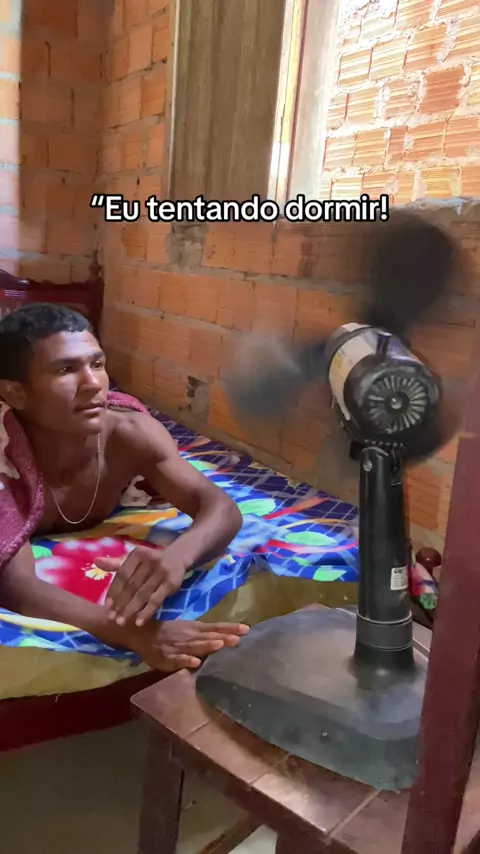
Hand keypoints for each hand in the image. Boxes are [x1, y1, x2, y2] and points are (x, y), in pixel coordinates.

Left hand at [96, 545, 186, 626]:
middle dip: (121, 603)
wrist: (177, 557)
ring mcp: (162, 572)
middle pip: (132, 586)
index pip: (122, 574)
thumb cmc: (149, 561)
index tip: (107, 606)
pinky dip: (147, 612)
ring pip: (143, 594)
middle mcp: (150, 561)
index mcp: (138, 554)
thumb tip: (96, 562)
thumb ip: (116, 564)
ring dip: (131, 610)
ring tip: (121, 622)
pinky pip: (157, 600)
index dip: (114, 591)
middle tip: (112, 618)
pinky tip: (139, 622)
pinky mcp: (171, 584)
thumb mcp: (134, 559)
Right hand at [128, 619, 249, 671]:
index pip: (216, 627)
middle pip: (209, 636)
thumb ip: (206, 634)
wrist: (144, 634)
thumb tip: (229, 636)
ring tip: (220, 645)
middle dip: (223, 637)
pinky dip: (186, 660)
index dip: (230, 628)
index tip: (247, 629)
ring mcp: (179, 646)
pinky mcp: (168, 657)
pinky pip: (178, 659)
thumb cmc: (170, 632)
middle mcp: (190, 635)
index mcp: (196, 628)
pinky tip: (195, 663)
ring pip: (195, 646)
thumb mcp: (189, 629)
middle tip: (239, 638)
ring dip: (208, 645)